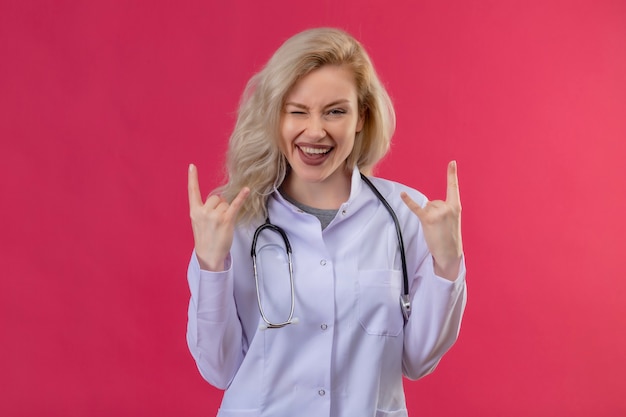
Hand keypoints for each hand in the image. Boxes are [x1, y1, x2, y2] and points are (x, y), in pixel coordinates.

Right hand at [188, 164, 249, 270]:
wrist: (209, 255)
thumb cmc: (205, 238)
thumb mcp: (198, 223)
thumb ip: (205, 209)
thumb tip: (220, 199)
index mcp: (194, 211)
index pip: (192, 192)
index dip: (192, 178)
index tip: (192, 166)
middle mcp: (203, 212)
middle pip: (216, 198)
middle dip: (219, 207)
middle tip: (217, 222)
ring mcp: (215, 216)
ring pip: (225, 203)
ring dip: (227, 211)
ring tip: (222, 225)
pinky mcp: (226, 220)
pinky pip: (235, 205)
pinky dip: (241, 197)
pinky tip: (247, 190)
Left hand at [401, 161, 462, 279]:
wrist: (450, 254)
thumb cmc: (450, 238)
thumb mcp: (452, 221)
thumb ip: (443, 209)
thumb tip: (428, 205)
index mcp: (456, 207)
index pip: (453, 187)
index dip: (452, 174)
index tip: (452, 162)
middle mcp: (448, 207)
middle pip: (432, 202)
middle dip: (433, 214)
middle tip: (439, 227)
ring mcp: (438, 213)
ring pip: (426, 207)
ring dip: (427, 218)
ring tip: (434, 229)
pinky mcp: (428, 220)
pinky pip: (416, 208)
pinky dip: (408, 201)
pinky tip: (402, 195)